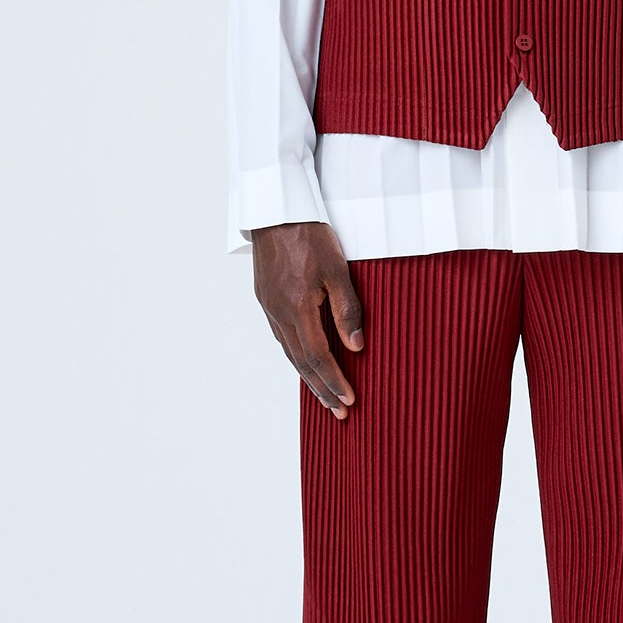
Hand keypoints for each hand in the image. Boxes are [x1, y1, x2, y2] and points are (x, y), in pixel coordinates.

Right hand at [251, 222, 364, 418]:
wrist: (276, 210)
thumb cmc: (310, 236)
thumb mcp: (338, 270)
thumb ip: (347, 310)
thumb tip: (356, 348)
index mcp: (297, 309)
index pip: (318, 358)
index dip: (334, 382)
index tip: (350, 401)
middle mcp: (279, 314)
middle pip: (301, 363)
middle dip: (322, 390)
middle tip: (339, 412)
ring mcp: (270, 307)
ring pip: (289, 352)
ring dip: (308, 377)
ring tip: (325, 396)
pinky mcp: (267, 298)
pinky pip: (282, 337)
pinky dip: (296, 357)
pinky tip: (306, 361)